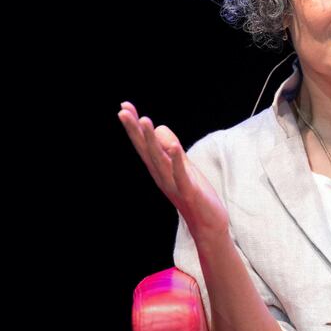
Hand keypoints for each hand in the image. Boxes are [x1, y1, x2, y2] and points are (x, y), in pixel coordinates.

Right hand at [117, 101, 229, 239]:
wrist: (207, 224)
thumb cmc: (193, 192)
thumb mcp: (181, 165)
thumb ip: (170, 148)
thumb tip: (158, 128)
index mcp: (159, 168)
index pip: (143, 144)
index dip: (134, 126)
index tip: (124, 106)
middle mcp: (162, 175)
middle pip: (145, 149)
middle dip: (135, 130)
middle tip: (123, 111)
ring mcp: (174, 183)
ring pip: (160, 159)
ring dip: (151, 140)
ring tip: (145, 120)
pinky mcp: (189, 191)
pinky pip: (181, 174)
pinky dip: (177, 161)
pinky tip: (173, 147)